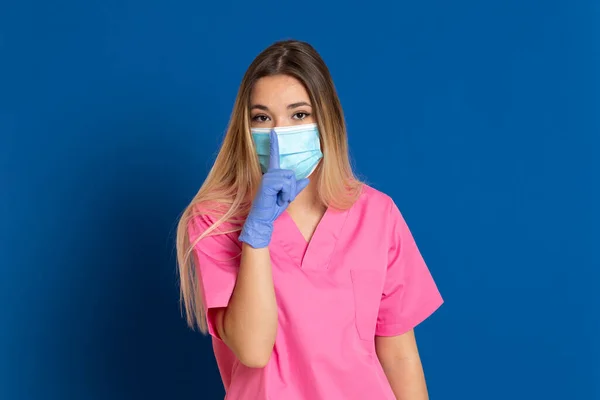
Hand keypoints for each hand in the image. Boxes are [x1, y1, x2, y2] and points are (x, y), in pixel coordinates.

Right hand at [238, 129, 309, 247]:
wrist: (263, 219)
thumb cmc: (272, 208)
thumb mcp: (287, 196)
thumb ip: (295, 187)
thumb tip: (306, 179)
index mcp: (273, 175)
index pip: (275, 157)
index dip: (274, 144)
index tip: (273, 131)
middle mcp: (269, 173)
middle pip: (291, 173)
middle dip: (291, 188)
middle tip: (282, 197)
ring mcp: (268, 177)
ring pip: (289, 178)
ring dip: (289, 192)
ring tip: (279, 199)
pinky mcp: (267, 182)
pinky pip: (285, 184)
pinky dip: (285, 193)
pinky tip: (277, 199)